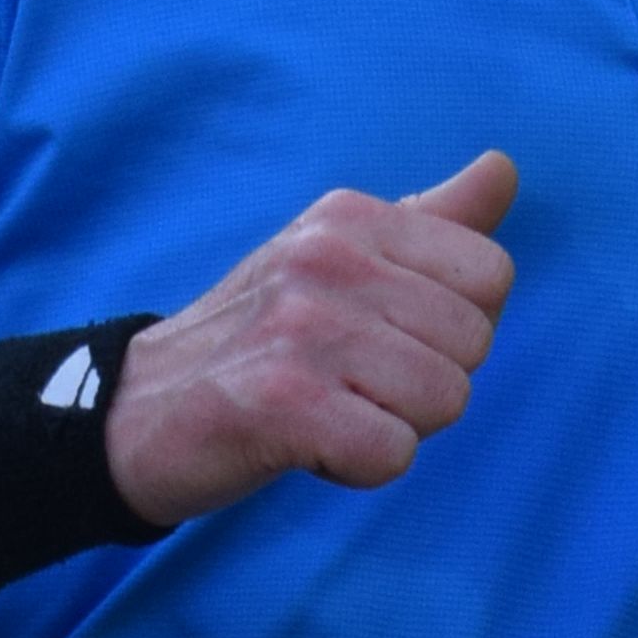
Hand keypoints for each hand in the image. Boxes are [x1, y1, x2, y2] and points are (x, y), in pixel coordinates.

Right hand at [104, 150, 518, 523]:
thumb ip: (430, 221)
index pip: (490, 275)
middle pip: (474, 344)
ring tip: (328, 411)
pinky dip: (358, 469)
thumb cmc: (258, 342)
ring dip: (393, 429)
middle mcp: (327, 258)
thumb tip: (503, 167)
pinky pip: (393, 454)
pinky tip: (308, 446)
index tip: (384, 338)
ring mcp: (302, 328)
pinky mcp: (282, 403)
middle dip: (424, 385)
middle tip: (349, 383)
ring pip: (444, 401)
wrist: (135, 412)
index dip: (452, 329)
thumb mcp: (339, 259)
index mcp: (350, 217)